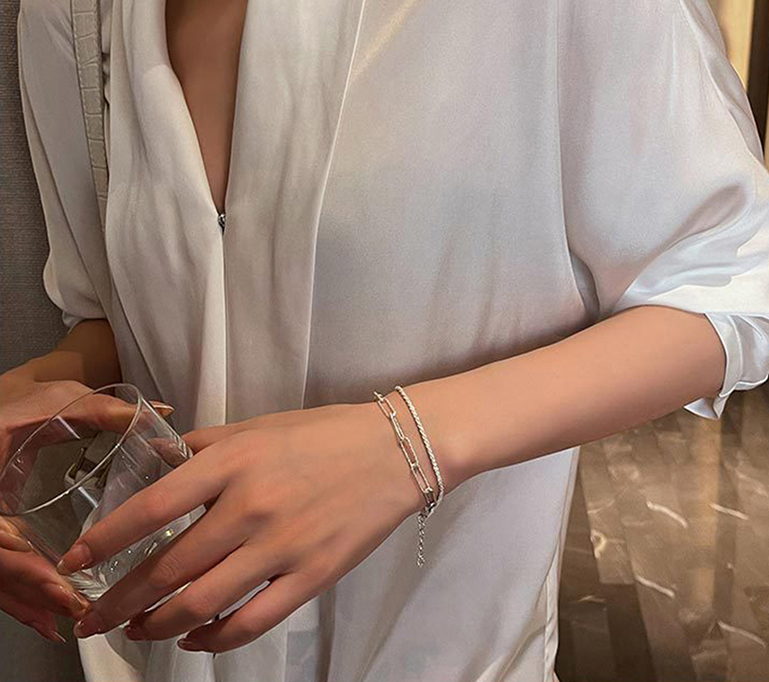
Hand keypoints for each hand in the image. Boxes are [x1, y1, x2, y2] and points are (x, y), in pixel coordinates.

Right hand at [0, 372, 173, 640]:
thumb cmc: (23, 404)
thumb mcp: (58, 402)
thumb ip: (103, 410)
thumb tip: (163, 413)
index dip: (16, 555)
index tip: (57, 571)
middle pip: (0, 564)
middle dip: (38, 589)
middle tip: (81, 605)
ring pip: (1, 578)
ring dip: (34, 602)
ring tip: (76, 616)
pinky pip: (3, 576)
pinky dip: (25, 600)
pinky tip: (51, 619)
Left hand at [57, 400, 430, 652]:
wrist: (394, 450)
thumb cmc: (323, 433)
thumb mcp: (260, 426)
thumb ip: (206, 445)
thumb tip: (158, 463)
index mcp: (233, 463)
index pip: (152, 508)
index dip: (105, 541)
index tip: (76, 561)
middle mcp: (250, 508)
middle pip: (168, 568)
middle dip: (119, 601)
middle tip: (92, 616)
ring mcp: (282, 548)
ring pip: (202, 604)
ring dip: (159, 625)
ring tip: (137, 630)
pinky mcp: (312, 577)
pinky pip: (252, 623)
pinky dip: (214, 639)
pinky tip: (195, 639)